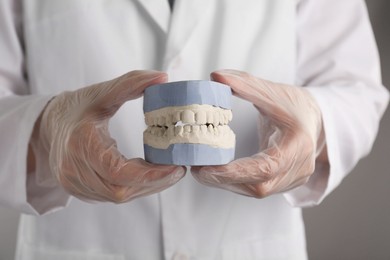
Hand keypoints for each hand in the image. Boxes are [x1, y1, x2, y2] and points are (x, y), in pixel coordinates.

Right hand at [31, 70, 185, 202]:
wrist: (47, 126)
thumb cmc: (76, 108)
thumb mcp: (103, 92)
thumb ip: (131, 83)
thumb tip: (163, 77)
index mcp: (80, 144)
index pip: (119, 172)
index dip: (151, 174)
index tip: (176, 166)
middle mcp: (74, 170)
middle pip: (121, 189)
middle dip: (154, 182)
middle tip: (178, 169)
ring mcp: (75, 184)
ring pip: (118, 195)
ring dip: (147, 187)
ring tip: (168, 172)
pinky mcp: (79, 191)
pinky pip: (112, 195)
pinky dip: (134, 188)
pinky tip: (149, 176)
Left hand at [191, 70, 324, 197]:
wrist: (315, 119)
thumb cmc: (294, 105)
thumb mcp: (272, 91)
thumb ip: (245, 84)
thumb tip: (215, 76)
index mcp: (299, 145)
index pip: (266, 168)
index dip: (235, 172)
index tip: (206, 170)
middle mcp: (299, 168)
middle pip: (260, 186)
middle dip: (225, 181)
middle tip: (196, 170)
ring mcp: (294, 179)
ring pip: (256, 191)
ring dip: (228, 183)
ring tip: (203, 171)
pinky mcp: (285, 182)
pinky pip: (258, 188)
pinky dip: (236, 182)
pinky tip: (219, 172)